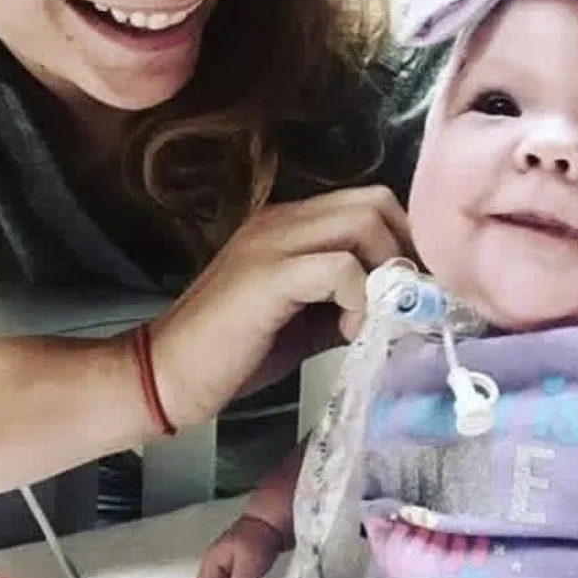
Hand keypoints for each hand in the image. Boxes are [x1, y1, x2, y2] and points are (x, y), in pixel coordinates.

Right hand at [149, 185, 412, 428]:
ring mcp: (273, 241)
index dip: (403, 243)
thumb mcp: (308, 321)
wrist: (165, 375)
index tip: (412, 293)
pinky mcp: (268, 273)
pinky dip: (360, 300)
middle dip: (403, 254)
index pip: (371, 203)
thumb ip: (349, 303)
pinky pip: (340, 267)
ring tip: (370, 322)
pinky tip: (348, 333)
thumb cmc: (235, 354)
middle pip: (375, 203)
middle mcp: (282, 219)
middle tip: (400, 305)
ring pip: (363, 223)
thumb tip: (404, 308)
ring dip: (384, 275)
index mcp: (290, 223)